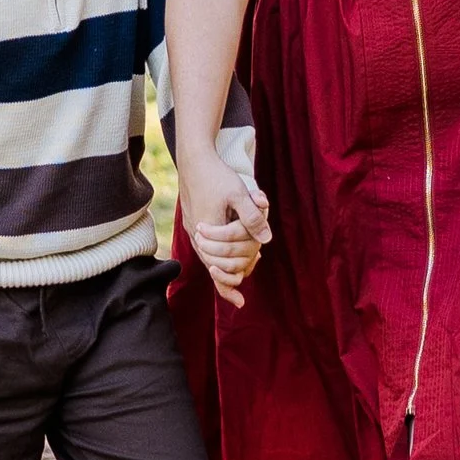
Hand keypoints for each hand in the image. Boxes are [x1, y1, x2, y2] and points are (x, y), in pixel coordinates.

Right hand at [180, 148, 271, 305]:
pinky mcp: (193, 223)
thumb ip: (253, 218)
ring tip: (241, 274)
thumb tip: (267, 241)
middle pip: (216, 265)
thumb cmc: (217, 175)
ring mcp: (193, 230)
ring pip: (209, 258)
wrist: (194, 158)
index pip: (220, 268)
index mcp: (208, 232)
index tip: (240, 301)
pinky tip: (227, 252)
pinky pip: (205, 247)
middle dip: (234, 271)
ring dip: (225, 265)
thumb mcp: (239, 194)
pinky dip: (217, 254)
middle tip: (249, 276)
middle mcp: (197, 235)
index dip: (231, 284)